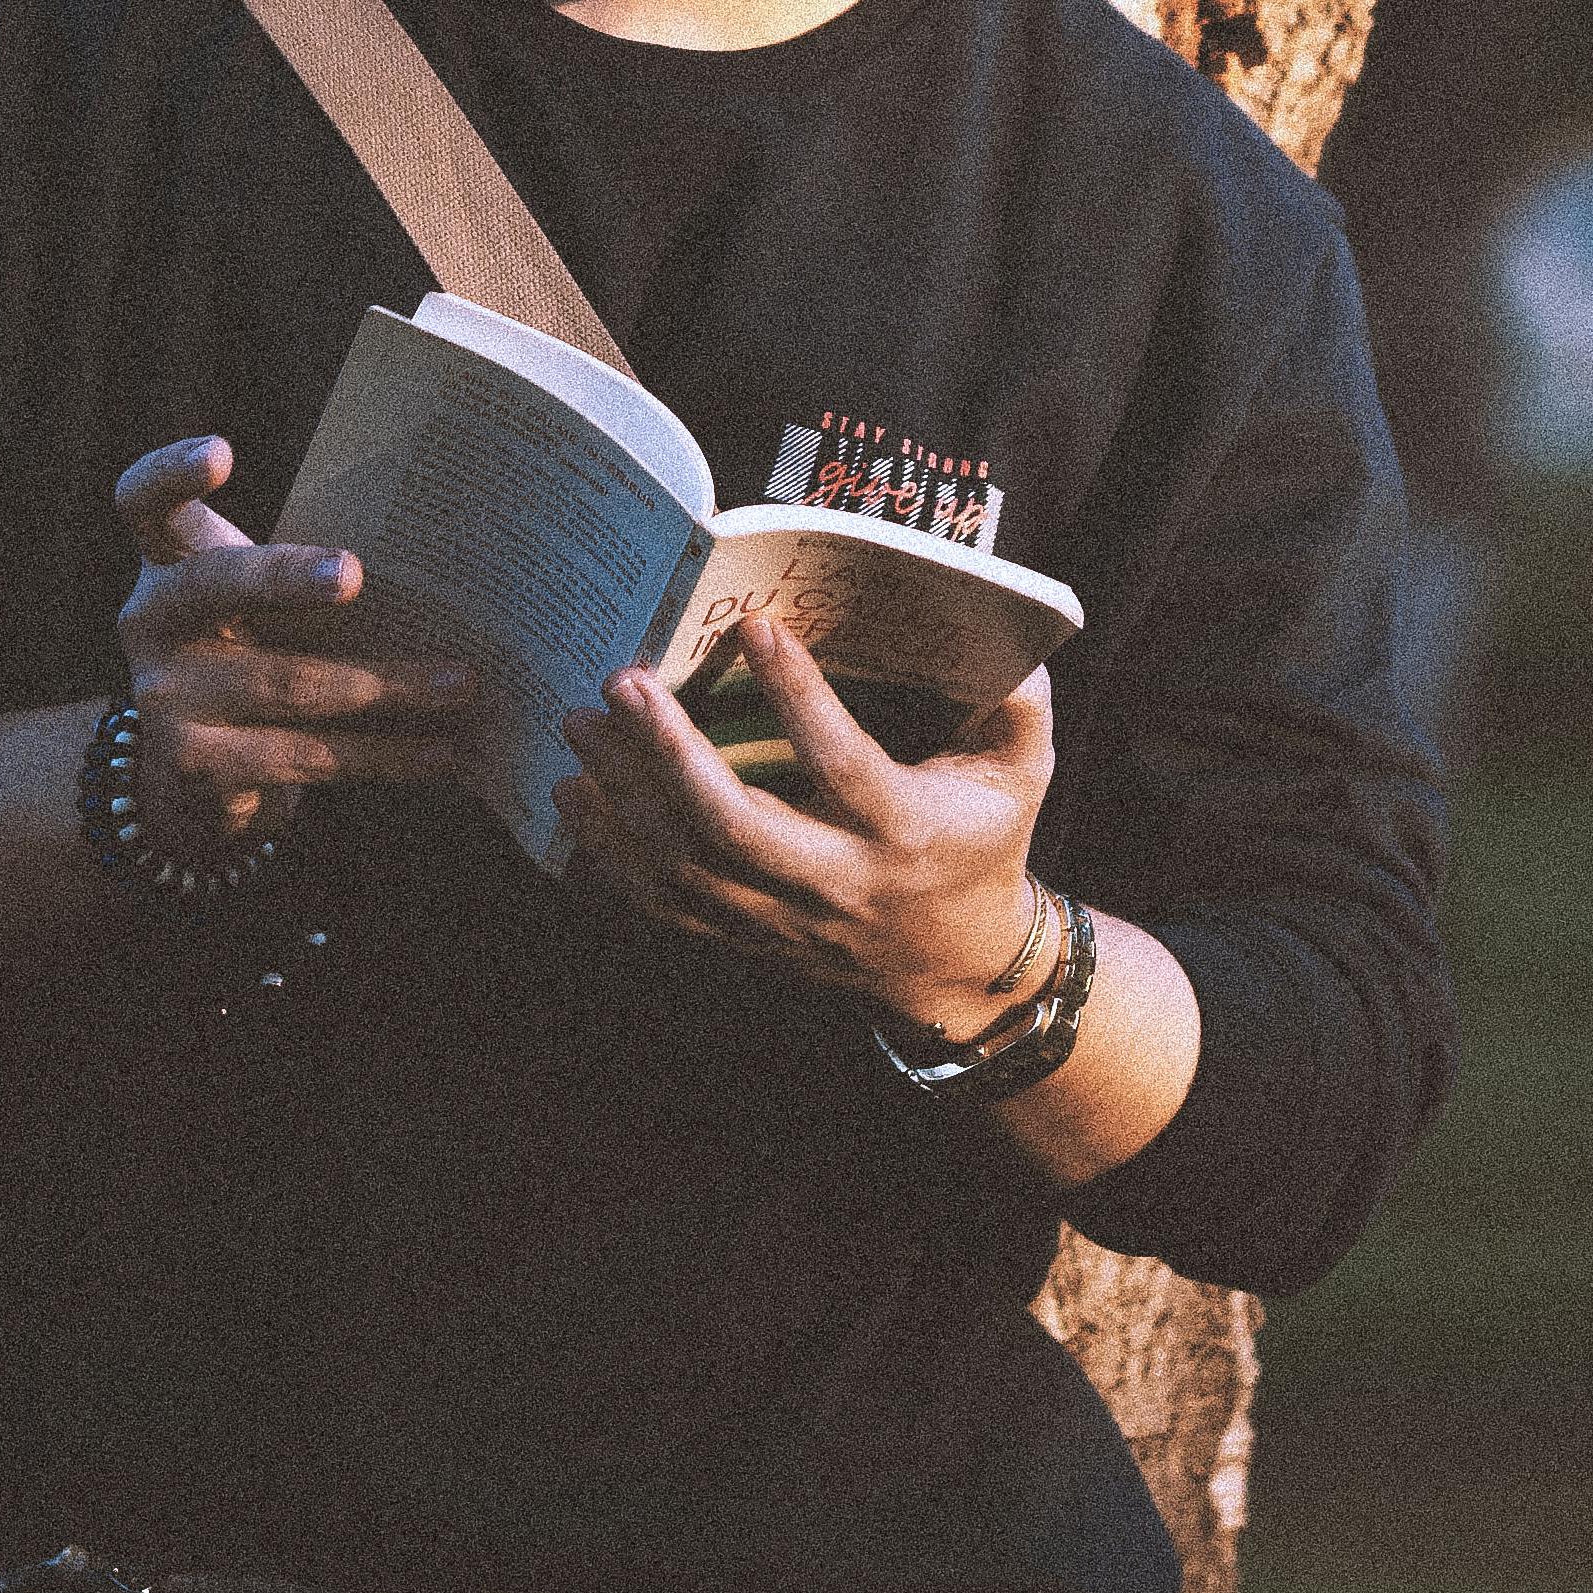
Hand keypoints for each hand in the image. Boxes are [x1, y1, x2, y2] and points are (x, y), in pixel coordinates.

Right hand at [114, 435, 485, 845]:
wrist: (199, 777)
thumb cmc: (257, 651)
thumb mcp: (264, 600)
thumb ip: (310, 567)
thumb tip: (445, 564)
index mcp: (170, 560)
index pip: (144, 501)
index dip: (171, 472)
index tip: (220, 451)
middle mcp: (151, 622)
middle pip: (218, 584)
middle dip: (287, 577)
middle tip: (353, 573)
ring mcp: (165, 697)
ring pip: (289, 683)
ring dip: (389, 684)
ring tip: (462, 683)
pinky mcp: (196, 766)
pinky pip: (304, 756)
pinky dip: (383, 755)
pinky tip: (441, 753)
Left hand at [556, 614, 1055, 1028]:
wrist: (955, 966)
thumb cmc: (983, 842)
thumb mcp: (1021, 772)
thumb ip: (1016, 702)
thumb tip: (1003, 632)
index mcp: (904, 831)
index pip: (842, 764)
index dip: (799, 697)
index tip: (754, 626)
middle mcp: (838, 882)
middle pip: (737, 828)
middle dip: (669, 754)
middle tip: (622, 682)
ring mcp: (783, 922)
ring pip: (685, 871)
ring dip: (621, 800)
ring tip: (578, 726)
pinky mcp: (746, 941)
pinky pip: (664, 909)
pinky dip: (608, 860)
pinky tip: (571, 801)